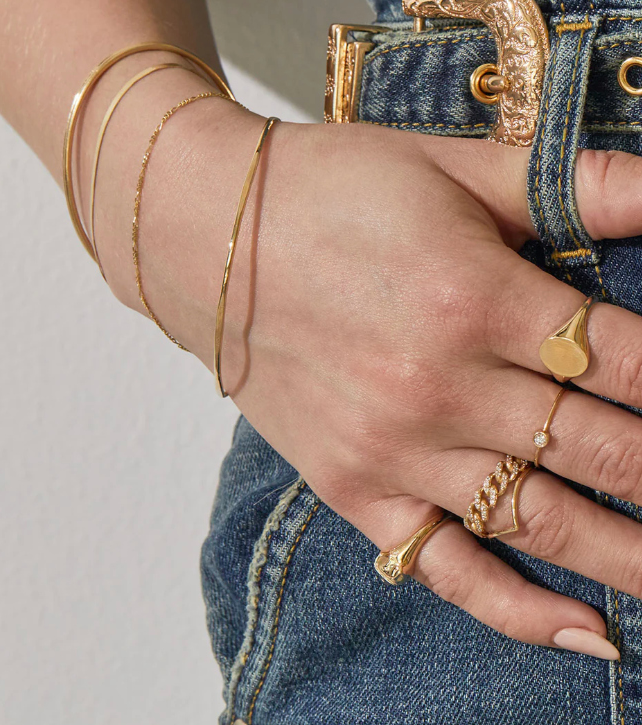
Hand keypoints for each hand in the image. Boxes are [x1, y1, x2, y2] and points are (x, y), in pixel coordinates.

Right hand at [97, 88, 641, 658]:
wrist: (206, 238)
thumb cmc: (329, 191)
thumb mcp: (454, 170)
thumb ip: (575, 186)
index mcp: (477, 298)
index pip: (628, 364)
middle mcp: (442, 387)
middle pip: (605, 451)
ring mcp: (396, 449)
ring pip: (545, 522)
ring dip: (631, 554)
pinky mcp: (354, 486)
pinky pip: (449, 567)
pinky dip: (521, 610)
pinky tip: (590, 633)